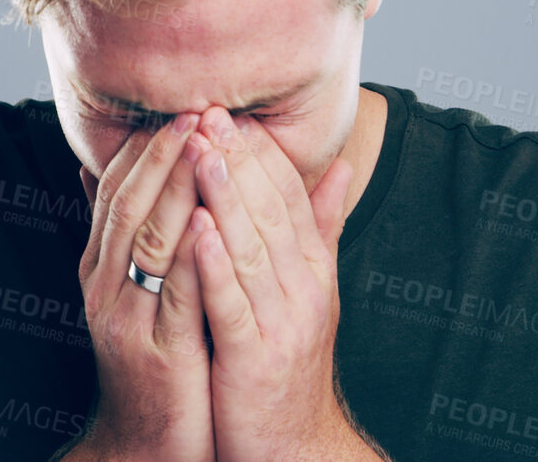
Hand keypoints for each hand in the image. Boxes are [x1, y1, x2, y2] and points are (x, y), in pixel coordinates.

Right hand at [71, 110, 215, 461]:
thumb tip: (90, 170)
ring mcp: (128, 319)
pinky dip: (191, 254)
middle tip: (192, 110)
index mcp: (100, 267)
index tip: (175, 104)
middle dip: (160, 154)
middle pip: (128, 205)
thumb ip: (120, 232)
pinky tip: (209, 221)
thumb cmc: (150, 359)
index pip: (116, 190)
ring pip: (149, 240)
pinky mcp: (160, 352)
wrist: (145, 444)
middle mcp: (105, 287)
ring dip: (175, 189)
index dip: (143, 146)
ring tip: (202, 145)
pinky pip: (175, 294)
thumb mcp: (130, 290)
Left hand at [188, 109, 374, 460]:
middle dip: (239, 159)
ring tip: (201, 151)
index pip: (288, 194)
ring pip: (251, 248)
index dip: (259, 150)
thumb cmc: (289, 362)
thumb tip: (341, 166)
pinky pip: (232, 304)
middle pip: (271, 211)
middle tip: (209, 110)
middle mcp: (305, 288)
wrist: (295, 446)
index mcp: (314, 267)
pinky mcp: (254, 358)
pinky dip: (215, 265)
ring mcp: (282, 322)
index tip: (229, 108)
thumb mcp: (312, 289)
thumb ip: (322, 227)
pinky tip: (196, 230)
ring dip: (225, 197)